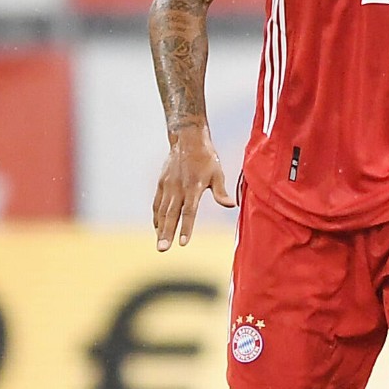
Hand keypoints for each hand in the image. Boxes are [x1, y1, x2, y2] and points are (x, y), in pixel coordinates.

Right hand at [153, 131, 236, 250]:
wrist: (187, 139)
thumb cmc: (206, 157)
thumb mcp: (217, 173)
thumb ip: (221, 191)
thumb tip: (232, 205)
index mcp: (194, 187)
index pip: (189, 211)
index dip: (186, 227)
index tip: (183, 243)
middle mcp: (178, 188)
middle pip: (171, 214)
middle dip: (167, 233)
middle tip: (162, 249)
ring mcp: (168, 186)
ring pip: (162, 211)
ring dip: (160, 228)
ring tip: (160, 244)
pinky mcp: (162, 183)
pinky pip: (157, 203)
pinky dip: (157, 216)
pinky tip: (157, 228)